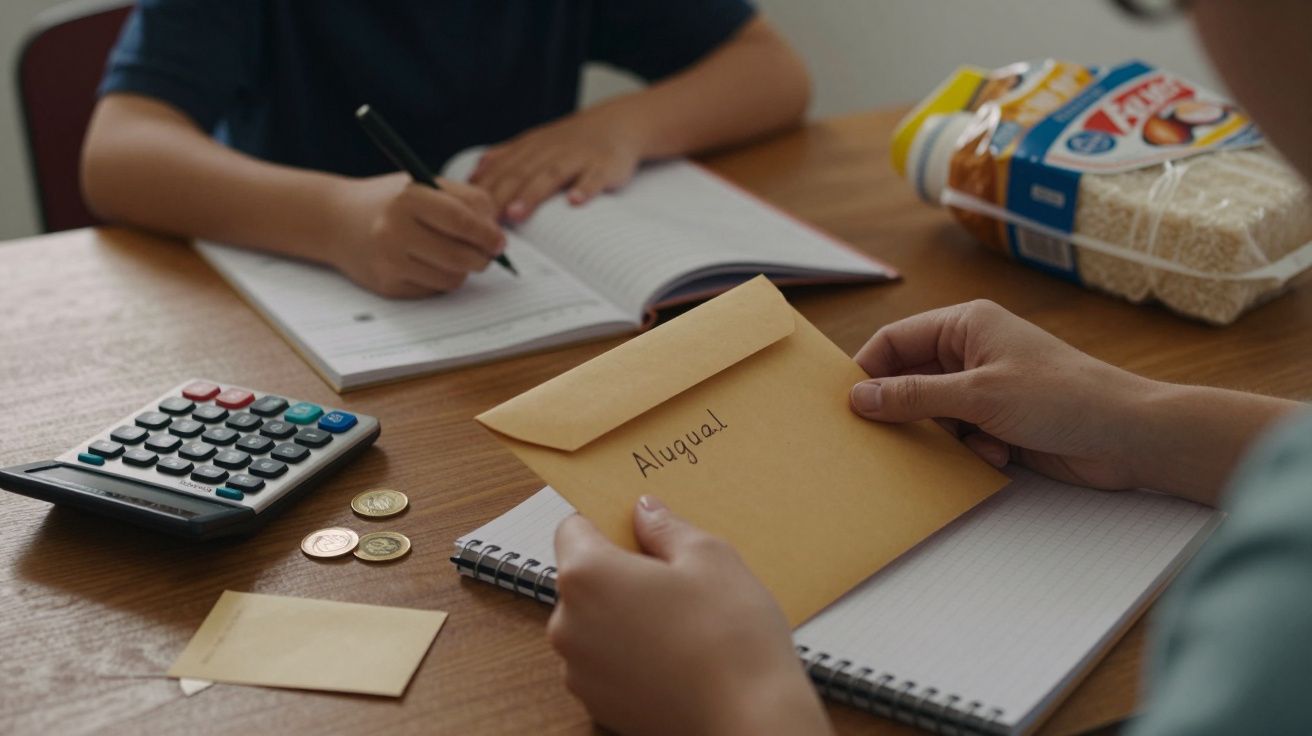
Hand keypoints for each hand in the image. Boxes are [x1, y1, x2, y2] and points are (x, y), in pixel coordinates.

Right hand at [325, 172, 504, 297]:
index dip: (488, 234)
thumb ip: (466, 201)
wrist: (336, 220)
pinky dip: (441, 280)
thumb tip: (497, 235)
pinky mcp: (386, 285)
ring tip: (455, 256)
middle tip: (487, 254)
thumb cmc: (390, 201)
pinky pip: (433, 291)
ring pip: (451, 279)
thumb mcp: (424, 186)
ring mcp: (388, 261)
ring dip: (463, 271)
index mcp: (408, 198)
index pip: (462, 220)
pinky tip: (429, 265)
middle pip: (459, 256)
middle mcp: (394, 230)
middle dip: (482, 258)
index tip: (500, 242)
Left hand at [470, 107, 644, 222]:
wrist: (617, 123)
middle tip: (485, 221)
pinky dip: (585, 188)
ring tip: (516, 214)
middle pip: (521, 174)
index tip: (467, 211)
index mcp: (531, 147)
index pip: (502, 169)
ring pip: (552, 175)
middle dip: (500, 196)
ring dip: (533, 194)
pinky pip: (595, 177)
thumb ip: (505, 157)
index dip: (484, 190)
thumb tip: (474, 174)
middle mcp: (551, 150)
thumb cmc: (572, 141)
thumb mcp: (536, 142)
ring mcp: (578, 158)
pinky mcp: (604, 165)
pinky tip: (575, 202)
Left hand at [549, 496, 831, 735]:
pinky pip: (606, 662)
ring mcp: (579, 671)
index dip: (608, 523)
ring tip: (682, 622)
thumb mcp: (709, 556)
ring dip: (625, 614)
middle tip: (676, 577)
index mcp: (586, 575)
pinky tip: (676, 655)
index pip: (574, 527)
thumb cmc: (731, 634)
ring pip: (595, 622)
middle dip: (621, 571)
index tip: (641, 529)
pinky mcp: (598, 705)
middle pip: (583, 578)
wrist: (750, 720)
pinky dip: (631, 653)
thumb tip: (644, 512)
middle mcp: (567, 624)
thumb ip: (665, 527)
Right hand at [849, 300, 1155, 489]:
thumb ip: (914, 396)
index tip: (847, 406)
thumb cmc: (1062, 397)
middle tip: (886, 439)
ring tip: (968, 445)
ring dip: (944, 436)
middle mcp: (972, 352)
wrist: (1127, 435)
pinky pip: (959, 436)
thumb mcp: (978, 395)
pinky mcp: (1000, 421)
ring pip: (933, 414)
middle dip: (905, 411)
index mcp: (965, 325)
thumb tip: (859, 398)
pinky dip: (969, 450)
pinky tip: (998, 455)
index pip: (895, 341)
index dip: (868, 371)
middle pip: (910, 379)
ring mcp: (986, 388)